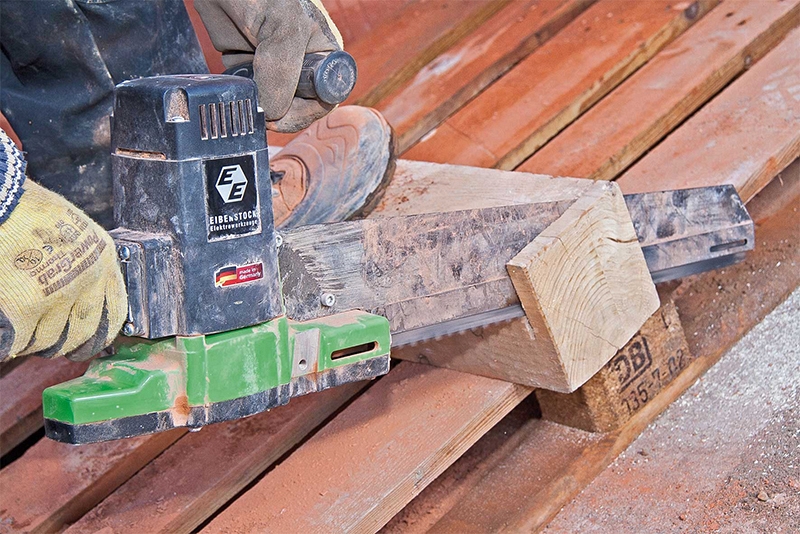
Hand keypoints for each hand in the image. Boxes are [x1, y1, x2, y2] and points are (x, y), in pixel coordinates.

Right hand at [0, 180, 126, 361]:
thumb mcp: (73, 230)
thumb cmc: (27, 209)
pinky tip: (5, 336)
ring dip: (32, 342)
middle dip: (63, 344)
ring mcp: (57, 295)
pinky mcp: (25, 306)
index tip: (88, 342)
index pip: (115, 313)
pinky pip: (16, 342)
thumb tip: (79, 295)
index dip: (99, 333)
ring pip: (48, 342)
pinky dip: (8, 344)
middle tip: (47, 342)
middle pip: (82, 335)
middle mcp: (87, 280)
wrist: (0, 197)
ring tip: (19, 330)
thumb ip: (81, 261)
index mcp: (103, 259)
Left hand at [195, 0, 343, 132]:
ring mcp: (273, 66)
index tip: (281, 115)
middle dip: (280, 113)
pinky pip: (248, 92)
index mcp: (324, 54)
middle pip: (298, 107)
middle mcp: (302, 63)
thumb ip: (282, 72)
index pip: (325, 99)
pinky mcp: (247, 64)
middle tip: (261, 113)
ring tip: (247, 95)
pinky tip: (236, 86)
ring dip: (258, 106)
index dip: (305, 113)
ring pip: (271, 104)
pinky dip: (240, 96)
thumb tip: (271, 112)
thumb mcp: (285, 29)